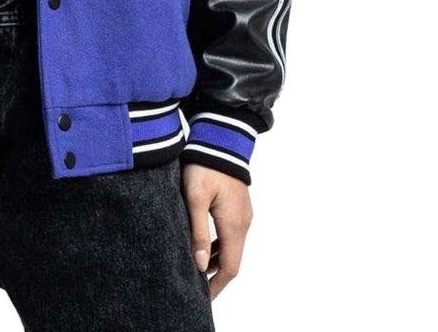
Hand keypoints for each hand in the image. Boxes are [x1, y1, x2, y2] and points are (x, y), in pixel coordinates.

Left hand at [181, 163, 252, 299]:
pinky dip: (219, 245)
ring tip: (196, 269)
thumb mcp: (194, 198)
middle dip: (215, 276)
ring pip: (231, 246)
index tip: (203, 297)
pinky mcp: (239, 206)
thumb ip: (197, 231)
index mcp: (234, 225)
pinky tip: (204, 245)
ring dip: (216, 260)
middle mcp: (243, 223)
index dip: (216, 286)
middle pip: (232, 260)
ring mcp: (243, 214)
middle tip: (196, 286)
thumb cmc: (205, 165)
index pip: (229, 267)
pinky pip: (231, 233)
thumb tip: (199, 264)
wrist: (221, 139)